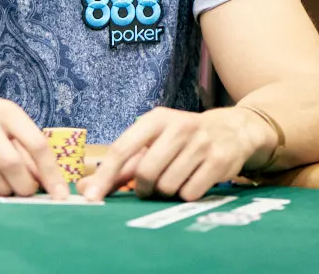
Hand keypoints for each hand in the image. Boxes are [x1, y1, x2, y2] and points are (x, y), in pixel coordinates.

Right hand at [0, 81, 68, 198]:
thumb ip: (21, 141)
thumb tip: (44, 177)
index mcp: (3, 110)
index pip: (35, 143)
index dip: (50, 172)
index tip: (59, 193)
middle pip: (11, 164)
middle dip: (24, 187)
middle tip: (27, 193)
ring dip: (2, 189)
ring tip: (5, 188)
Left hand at [77, 106, 271, 201]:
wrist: (233, 129)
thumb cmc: (182, 140)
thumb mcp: (153, 142)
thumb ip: (121, 166)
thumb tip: (86, 187)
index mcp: (155, 119)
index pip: (122, 149)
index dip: (105, 176)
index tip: (91, 198)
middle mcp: (178, 126)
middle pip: (145, 173)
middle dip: (145, 188)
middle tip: (152, 186)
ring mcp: (200, 143)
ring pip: (168, 186)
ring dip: (167, 192)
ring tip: (176, 178)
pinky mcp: (219, 161)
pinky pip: (190, 193)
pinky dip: (187, 194)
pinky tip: (193, 181)